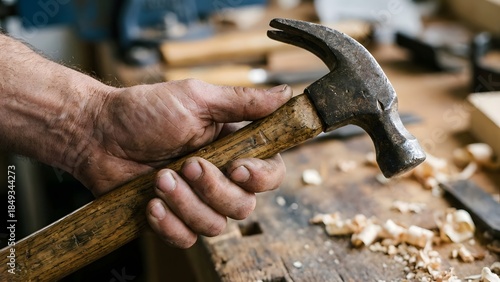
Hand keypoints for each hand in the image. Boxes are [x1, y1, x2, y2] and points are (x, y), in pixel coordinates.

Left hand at [78, 79, 291, 247]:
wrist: (98, 134)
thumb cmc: (145, 111)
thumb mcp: (197, 98)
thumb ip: (242, 102)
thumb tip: (285, 93)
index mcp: (232, 147)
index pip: (270, 173)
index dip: (260, 178)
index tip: (237, 167)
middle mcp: (220, 177)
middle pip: (244, 205)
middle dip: (214, 189)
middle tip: (187, 164)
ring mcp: (196, 201)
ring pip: (215, 226)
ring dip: (186, 203)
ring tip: (160, 178)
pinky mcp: (173, 219)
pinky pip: (186, 239)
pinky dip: (169, 224)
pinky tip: (151, 203)